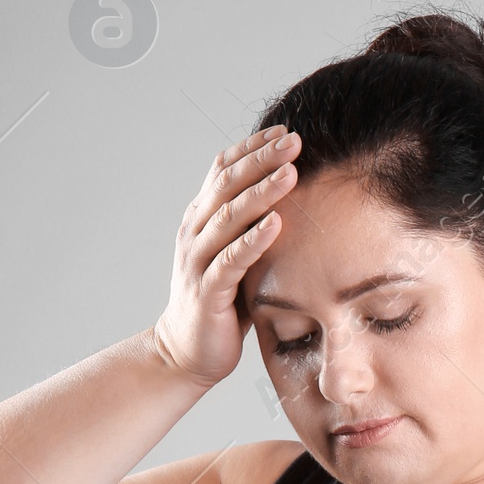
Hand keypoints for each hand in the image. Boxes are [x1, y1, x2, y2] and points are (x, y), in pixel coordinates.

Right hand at [150, 125, 300, 386]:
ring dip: (262, 192)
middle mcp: (195, 232)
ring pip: (229, 217)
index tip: (284, 130)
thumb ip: (254, 227)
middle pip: (227, 185)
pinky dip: (253, 240)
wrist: (187, 353)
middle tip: (295, 140)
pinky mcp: (207, 292)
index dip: (252, 148)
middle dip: (262, 160)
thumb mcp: (238, 256)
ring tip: (291, 171)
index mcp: (201, 219)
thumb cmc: (222, 304)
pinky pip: (231, 260)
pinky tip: (276, 224)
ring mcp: (197, 261)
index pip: (223, 171)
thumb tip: (296, 200)